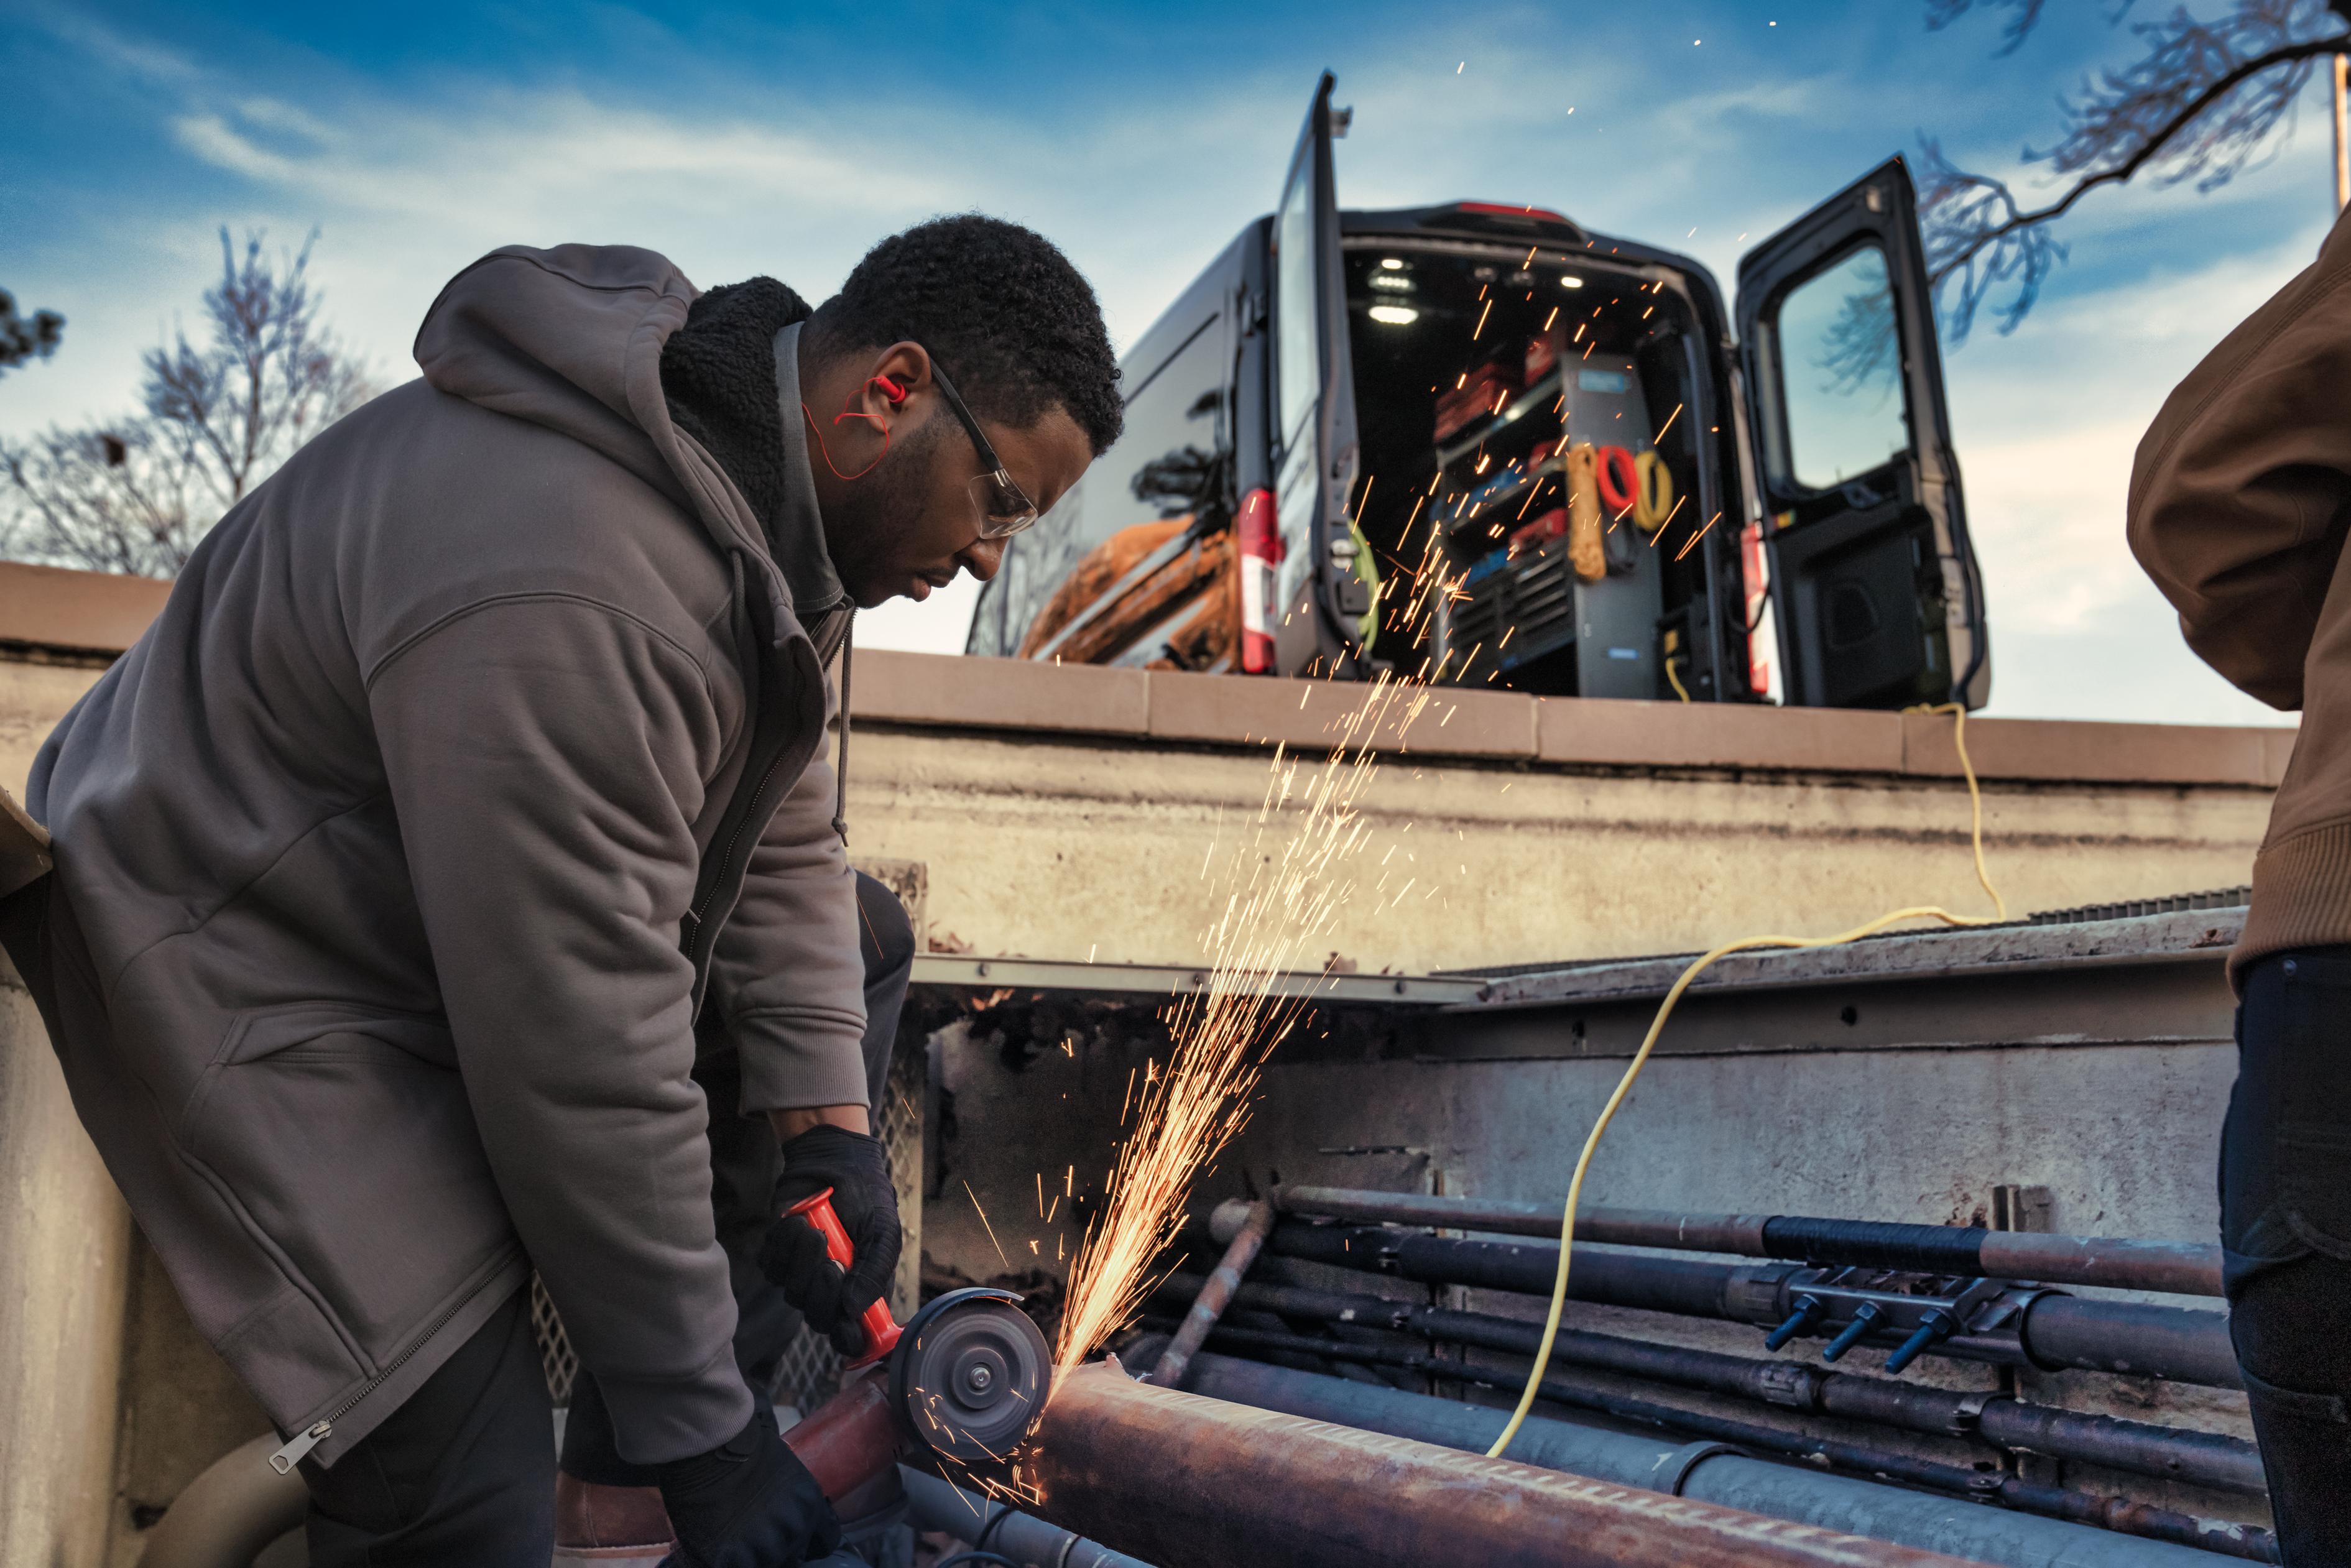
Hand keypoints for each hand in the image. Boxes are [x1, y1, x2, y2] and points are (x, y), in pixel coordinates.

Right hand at [654, 1407, 839, 1567]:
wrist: (710, 1442)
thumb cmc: (740, 1444)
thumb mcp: (784, 1470)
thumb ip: (792, 1501)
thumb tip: (786, 1515)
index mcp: (810, 1504)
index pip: (826, 1541)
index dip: (808, 1542)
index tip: (795, 1539)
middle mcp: (793, 1528)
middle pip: (793, 1557)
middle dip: (776, 1548)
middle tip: (752, 1531)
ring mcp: (764, 1546)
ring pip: (764, 1565)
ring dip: (749, 1555)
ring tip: (730, 1534)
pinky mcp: (732, 1559)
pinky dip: (724, 1561)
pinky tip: (716, 1546)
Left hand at [762, 1124, 901, 1354]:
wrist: (832, 1160)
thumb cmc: (866, 1196)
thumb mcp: (883, 1230)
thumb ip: (875, 1271)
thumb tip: (854, 1311)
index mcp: (862, 1289)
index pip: (852, 1334)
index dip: (847, 1337)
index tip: (846, 1321)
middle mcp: (831, 1287)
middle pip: (818, 1318)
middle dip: (822, 1292)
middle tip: (832, 1262)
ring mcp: (802, 1273)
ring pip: (792, 1292)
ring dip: (802, 1259)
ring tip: (814, 1228)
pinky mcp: (778, 1254)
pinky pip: (771, 1266)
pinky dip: (782, 1243)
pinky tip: (797, 1221)